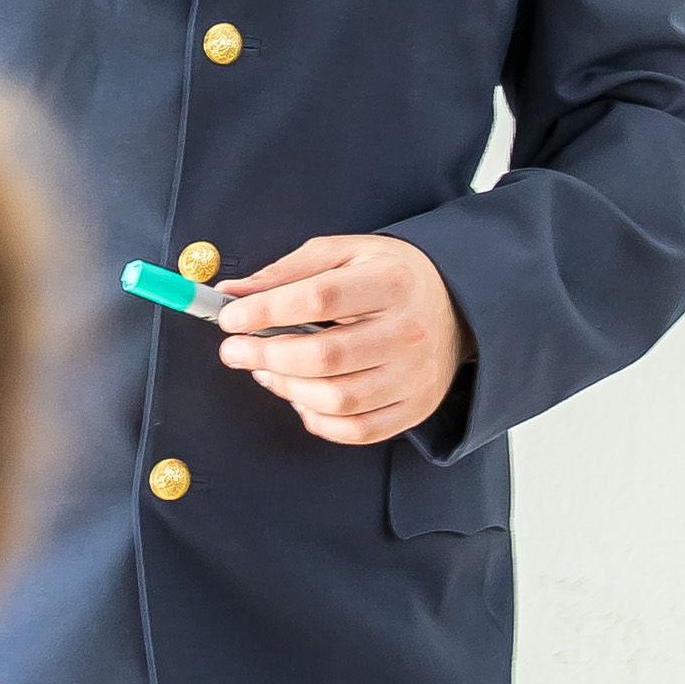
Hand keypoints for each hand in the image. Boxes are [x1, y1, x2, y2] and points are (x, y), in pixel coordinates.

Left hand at [217, 235, 469, 445]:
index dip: (266, 311)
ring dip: (287, 389)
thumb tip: (233, 293)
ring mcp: (414, 376)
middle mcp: (408, 332)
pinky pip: (357, 430)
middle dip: (266, 356)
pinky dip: (318, 420)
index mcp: (391, 282)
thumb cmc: (389, 277)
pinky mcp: (415, 408)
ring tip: (266, 371)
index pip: (318, 299)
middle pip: (325, 357)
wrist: (455, 305)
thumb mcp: (344, 253)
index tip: (230, 318)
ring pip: (337, 399)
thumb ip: (288, 272)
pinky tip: (300, 398)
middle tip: (234, 351)